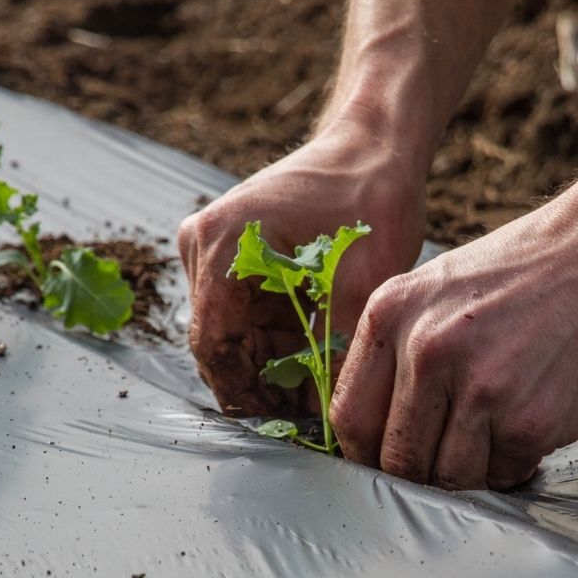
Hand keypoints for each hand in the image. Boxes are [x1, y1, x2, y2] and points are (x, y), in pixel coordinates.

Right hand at [180, 126, 425, 416]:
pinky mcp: (231, 253)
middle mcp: (202, 244)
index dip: (247, 396)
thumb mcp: (361, 284)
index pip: (215, 345)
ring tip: (313, 403)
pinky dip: (274, 343)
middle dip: (260, 387)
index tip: (285, 431)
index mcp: (221, 244)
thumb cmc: (370, 199)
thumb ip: (335, 351)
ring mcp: (212, 247)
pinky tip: (309, 368)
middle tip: (306, 427)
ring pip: (231, 334)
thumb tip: (327, 421)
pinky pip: (244, 315)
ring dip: (267, 368)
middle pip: (219, 343)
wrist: (375, 145)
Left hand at [330, 200, 577, 489]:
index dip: (366, 453)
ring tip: (497, 433)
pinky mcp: (529, 421)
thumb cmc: (525, 271)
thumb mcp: (437, 287)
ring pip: (450, 479)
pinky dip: (516, 463)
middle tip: (448, 457)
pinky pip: (505, 473)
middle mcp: (427, 352)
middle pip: (398, 460)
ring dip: (472, 472)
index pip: (349, 418)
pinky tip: (533, 420)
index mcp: (392, 313)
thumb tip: (375, 430)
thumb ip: (398, 348)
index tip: (386, 460)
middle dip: (421, 473)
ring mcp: (479, 390)